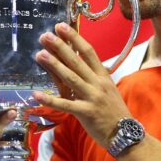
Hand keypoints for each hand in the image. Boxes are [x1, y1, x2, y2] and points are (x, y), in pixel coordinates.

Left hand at [33, 23, 131, 147]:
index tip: (61, 27)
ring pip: (70, 78)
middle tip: (45, 35)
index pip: (88, 52)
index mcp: (103, 76)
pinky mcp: (85, 113)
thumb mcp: (109, 89)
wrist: (124, 134)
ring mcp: (92, 97)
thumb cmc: (114, 111)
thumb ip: (95, 76)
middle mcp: (98, 84)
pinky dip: (50, 99)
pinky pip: (65, 104)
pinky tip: (36, 94)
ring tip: (40, 54)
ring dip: (54, 65)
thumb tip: (79, 62)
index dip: (74, 38)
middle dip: (60, 47)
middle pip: (77, 61)